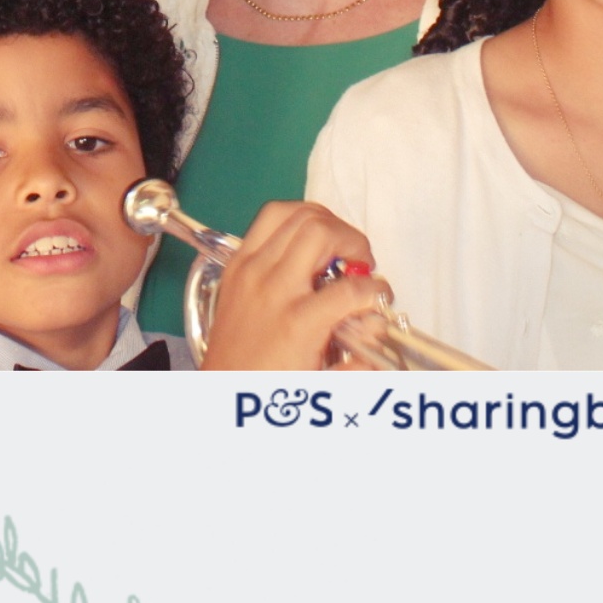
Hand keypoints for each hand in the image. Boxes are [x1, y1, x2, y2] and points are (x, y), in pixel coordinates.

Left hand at [197, 201, 392, 371]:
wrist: (221, 389)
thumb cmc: (264, 386)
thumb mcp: (323, 383)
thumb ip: (359, 361)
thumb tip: (377, 328)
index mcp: (298, 322)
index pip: (352, 288)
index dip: (377, 290)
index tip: (380, 295)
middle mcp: (272, 287)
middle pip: (321, 232)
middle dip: (353, 240)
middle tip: (361, 261)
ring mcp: (249, 270)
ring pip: (292, 213)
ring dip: (324, 222)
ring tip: (337, 243)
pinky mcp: (235, 264)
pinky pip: (266, 220)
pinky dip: (292, 219)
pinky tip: (305, 239)